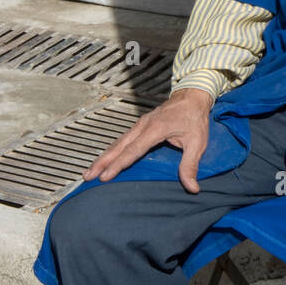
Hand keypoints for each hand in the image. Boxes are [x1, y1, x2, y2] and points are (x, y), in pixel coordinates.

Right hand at [81, 87, 213, 192]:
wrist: (192, 96)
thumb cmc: (195, 118)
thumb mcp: (197, 143)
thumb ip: (191, 165)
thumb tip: (192, 188)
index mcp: (155, 129)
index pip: (133, 151)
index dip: (118, 165)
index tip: (105, 176)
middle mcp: (143, 126)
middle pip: (118, 146)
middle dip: (102, 162)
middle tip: (88, 175)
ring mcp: (140, 124)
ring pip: (118, 142)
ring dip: (104, 156)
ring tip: (90, 170)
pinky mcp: (140, 125)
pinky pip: (123, 139)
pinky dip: (112, 150)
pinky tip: (106, 158)